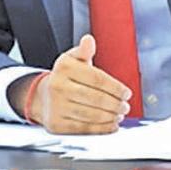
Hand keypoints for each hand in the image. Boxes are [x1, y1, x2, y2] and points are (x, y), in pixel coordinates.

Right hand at [15, 35, 131, 133]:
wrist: (43, 97)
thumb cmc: (65, 77)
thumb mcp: (73, 59)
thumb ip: (84, 51)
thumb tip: (89, 40)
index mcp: (64, 67)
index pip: (97, 79)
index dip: (115, 87)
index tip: (127, 93)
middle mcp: (57, 86)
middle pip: (95, 98)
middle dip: (115, 104)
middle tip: (125, 106)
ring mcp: (55, 107)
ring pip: (91, 115)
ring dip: (110, 117)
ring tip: (119, 115)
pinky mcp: (56, 124)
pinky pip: (84, 129)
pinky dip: (101, 129)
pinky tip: (111, 125)